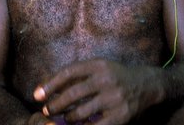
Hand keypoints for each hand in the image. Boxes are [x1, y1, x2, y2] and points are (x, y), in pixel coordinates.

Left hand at [33, 59, 157, 124]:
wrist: (147, 85)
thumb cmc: (115, 76)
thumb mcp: (99, 68)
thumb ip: (76, 75)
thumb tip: (46, 87)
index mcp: (98, 65)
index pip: (68, 72)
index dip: (50, 84)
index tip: (37, 95)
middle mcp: (106, 79)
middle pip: (73, 93)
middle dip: (55, 105)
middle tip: (47, 111)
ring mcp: (114, 98)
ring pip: (81, 112)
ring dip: (68, 118)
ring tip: (66, 118)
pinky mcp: (120, 115)